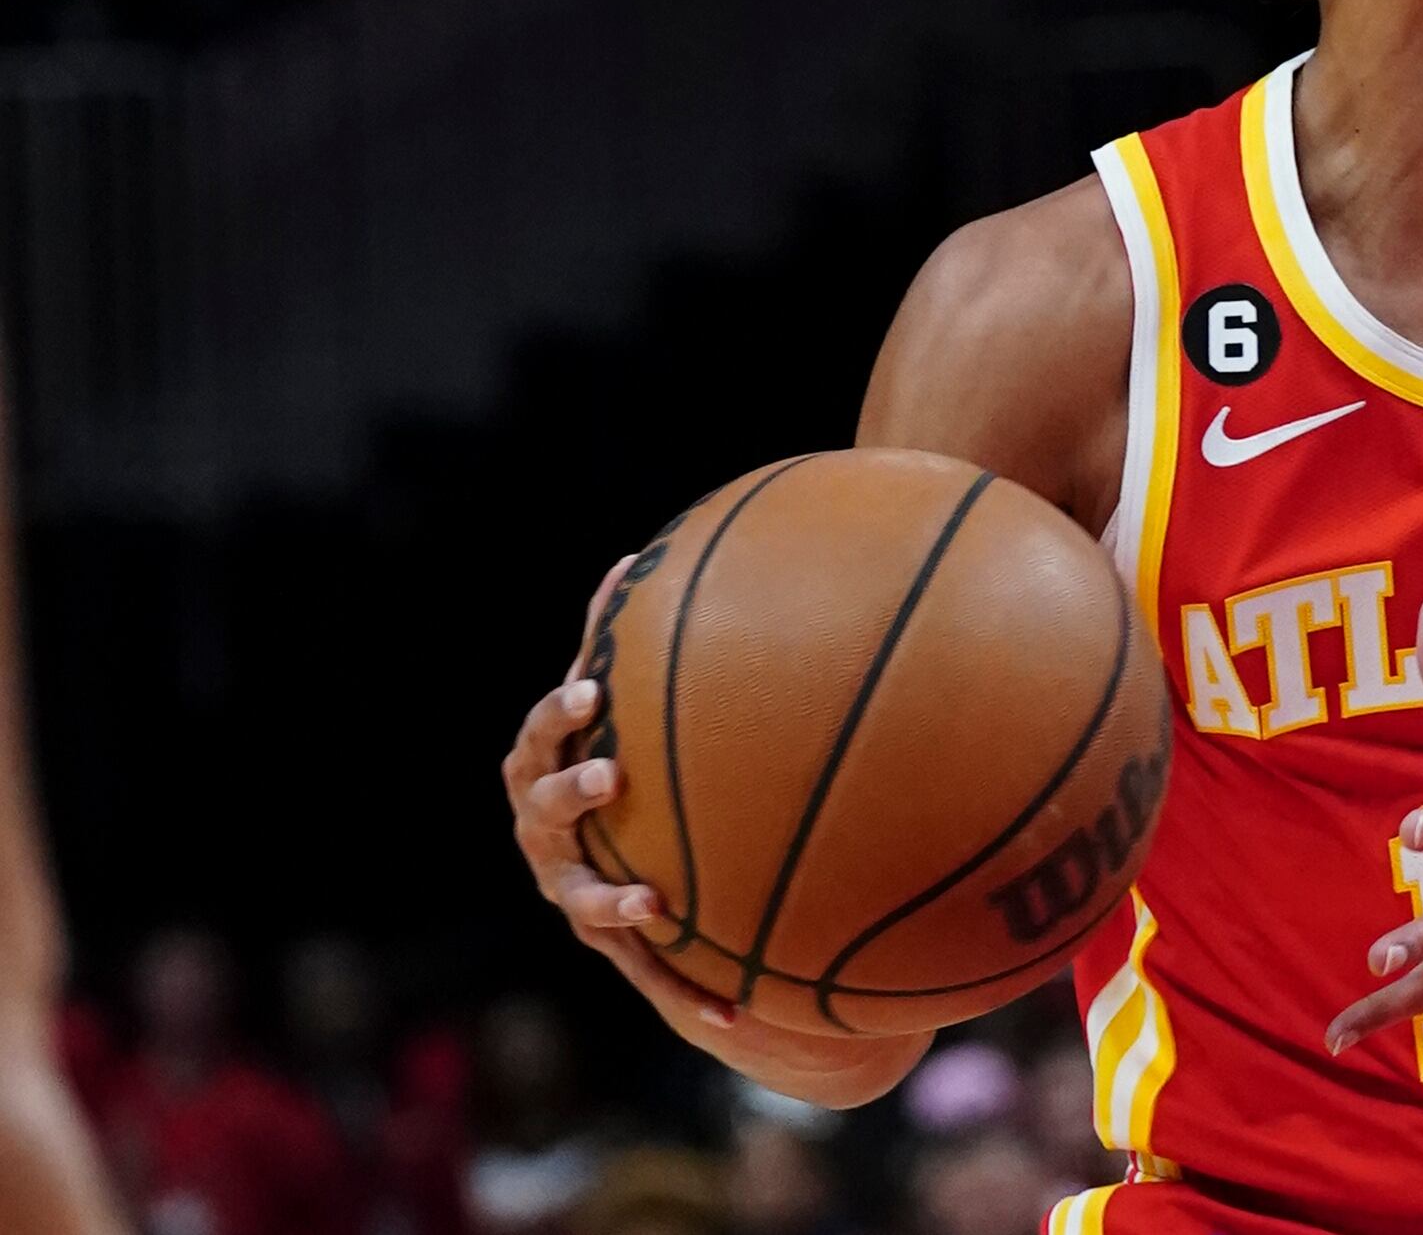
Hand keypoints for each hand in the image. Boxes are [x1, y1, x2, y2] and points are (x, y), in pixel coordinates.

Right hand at [502, 558, 928, 1102]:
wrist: (612, 859)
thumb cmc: (611, 759)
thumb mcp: (610, 710)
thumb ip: (612, 640)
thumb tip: (632, 559)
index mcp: (542, 774)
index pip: (539, 739)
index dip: (559, 716)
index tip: (593, 692)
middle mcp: (545, 839)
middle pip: (545, 815)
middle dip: (572, 794)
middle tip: (609, 776)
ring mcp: (573, 894)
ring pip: (585, 901)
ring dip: (614, 900)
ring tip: (653, 902)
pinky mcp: (613, 944)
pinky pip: (650, 970)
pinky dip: (686, 990)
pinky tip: (734, 1012)